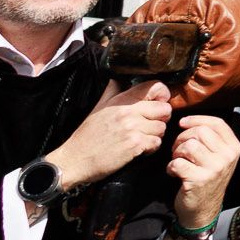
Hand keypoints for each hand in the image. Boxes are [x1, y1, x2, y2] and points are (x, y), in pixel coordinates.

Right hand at [49, 81, 172, 191]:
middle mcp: (128, 112)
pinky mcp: (134, 145)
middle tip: (150, 125)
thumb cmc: (86, 137)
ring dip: (155, 135)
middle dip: (161, 118)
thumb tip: (117, 80)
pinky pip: (157, 143)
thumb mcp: (98, 108)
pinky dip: (151, 148)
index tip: (159, 103)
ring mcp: (132, 128)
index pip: (154, 87)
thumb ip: (112, 92)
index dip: (162, 95)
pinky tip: (139, 149)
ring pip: (162, 127)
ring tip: (141, 138)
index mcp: (120, 100)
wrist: (74, 159)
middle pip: (165, 108)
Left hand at [166, 115, 239, 231]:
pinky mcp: (198, 180)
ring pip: (188, 145)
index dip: (197, 119)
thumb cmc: (207, 178)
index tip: (183, 123)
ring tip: (177, 160)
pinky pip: (178, 162)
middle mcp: (227, 157)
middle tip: (178, 149)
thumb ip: (213, 139)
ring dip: (176, 152)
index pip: (217, 123)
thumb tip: (189, 120)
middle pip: (200, 132)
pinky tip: (174, 173)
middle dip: (182, 138)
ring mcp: (214, 169)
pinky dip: (171, 166)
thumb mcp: (219, 157)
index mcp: (234, 148)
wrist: (203, 210)